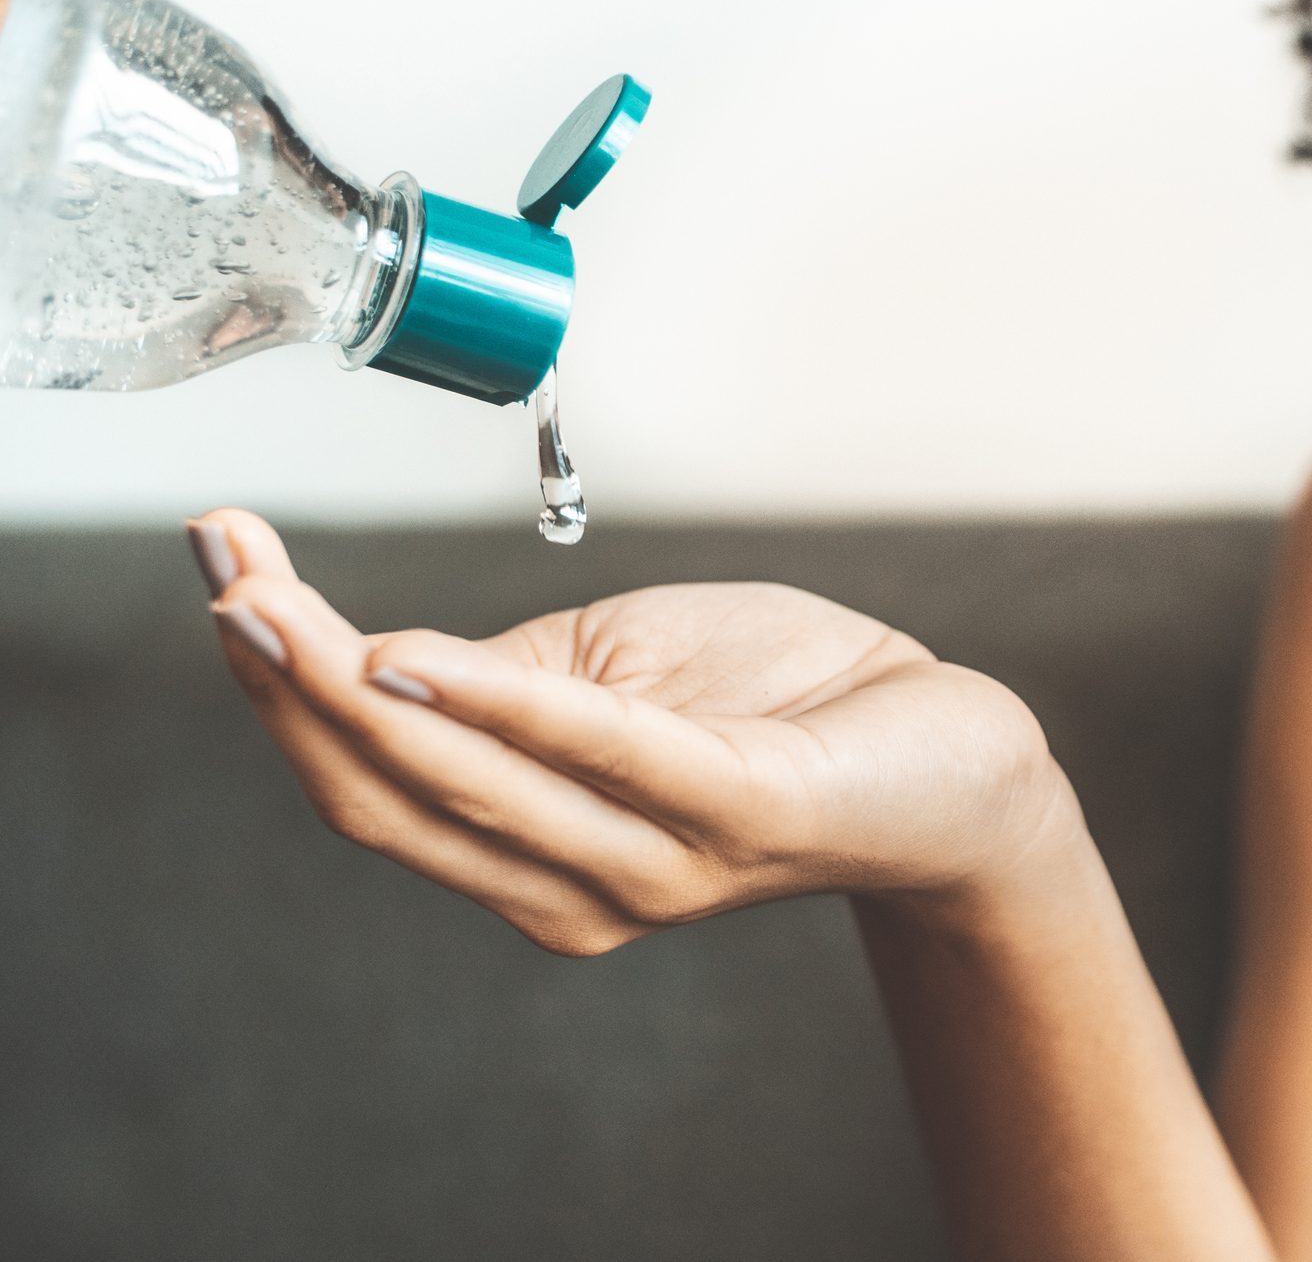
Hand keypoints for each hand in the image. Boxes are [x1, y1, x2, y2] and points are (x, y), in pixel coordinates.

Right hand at [188, 508, 1080, 955]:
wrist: (948, 756)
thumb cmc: (781, 707)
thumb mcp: (619, 678)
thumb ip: (510, 686)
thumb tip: (390, 656)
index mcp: (538, 854)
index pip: (372, 785)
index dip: (280, 691)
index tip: (221, 575)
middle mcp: (578, 885)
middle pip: (390, 792)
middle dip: (286, 681)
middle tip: (220, 568)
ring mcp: (656, 861)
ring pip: (466, 781)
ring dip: (351, 685)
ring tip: (271, 598)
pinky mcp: (738, 809)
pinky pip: (598, 752)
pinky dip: (497, 704)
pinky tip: (414, 656)